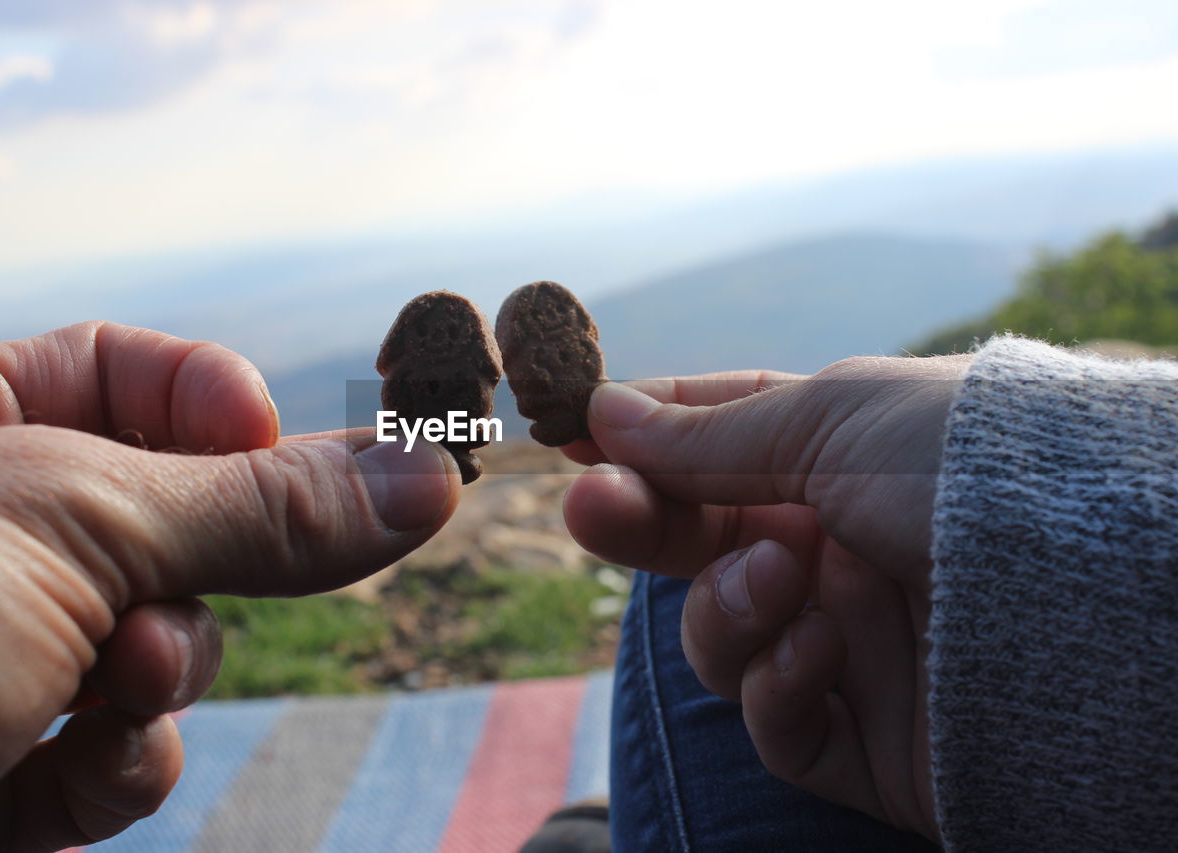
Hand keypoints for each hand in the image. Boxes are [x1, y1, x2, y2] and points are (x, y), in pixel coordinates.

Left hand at [0, 322, 458, 851]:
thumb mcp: (64, 525)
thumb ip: (258, 505)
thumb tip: (423, 477)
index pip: (127, 377)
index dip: (217, 408)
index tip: (279, 449)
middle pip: (166, 523)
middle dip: (193, 569)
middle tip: (172, 596)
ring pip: (155, 648)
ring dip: (161, 673)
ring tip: (105, 685)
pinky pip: (112, 756)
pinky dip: (122, 766)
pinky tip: (81, 767)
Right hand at [562, 355, 969, 842]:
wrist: (1086, 585)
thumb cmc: (965, 463)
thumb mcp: (830, 417)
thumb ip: (709, 434)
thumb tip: (605, 414)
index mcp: (844, 461)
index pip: (720, 445)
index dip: (644, 440)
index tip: (573, 435)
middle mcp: (840, 549)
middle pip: (700, 542)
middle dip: (641, 524)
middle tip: (589, 510)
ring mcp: (849, 642)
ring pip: (723, 636)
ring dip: (728, 604)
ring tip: (782, 575)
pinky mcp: (863, 736)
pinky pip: (773, 718)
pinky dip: (777, 679)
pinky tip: (822, 646)